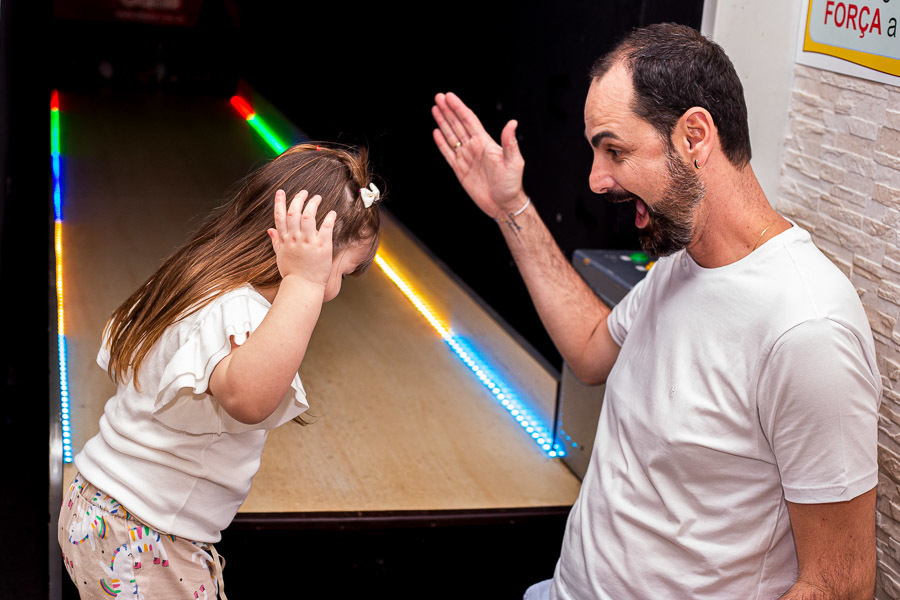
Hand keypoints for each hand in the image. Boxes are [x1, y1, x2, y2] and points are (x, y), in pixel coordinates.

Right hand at [267, 189, 335, 288]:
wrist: (303, 287)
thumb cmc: (292, 273)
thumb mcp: (280, 256)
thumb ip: (276, 241)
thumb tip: (269, 230)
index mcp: (285, 240)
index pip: (279, 217)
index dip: (279, 202)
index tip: (280, 192)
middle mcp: (295, 239)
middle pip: (293, 213)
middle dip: (298, 199)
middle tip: (304, 192)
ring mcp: (309, 242)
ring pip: (308, 217)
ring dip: (312, 204)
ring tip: (317, 197)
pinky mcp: (323, 246)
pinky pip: (325, 228)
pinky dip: (329, 218)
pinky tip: (332, 212)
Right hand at [432, 92, 526, 219]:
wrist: (504, 205)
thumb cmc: (511, 184)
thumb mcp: (514, 162)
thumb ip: (510, 142)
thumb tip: (512, 123)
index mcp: (485, 143)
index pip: (469, 120)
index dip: (459, 108)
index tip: (449, 96)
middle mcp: (474, 148)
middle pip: (458, 124)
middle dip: (448, 110)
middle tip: (438, 97)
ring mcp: (466, 158)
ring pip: (451, 136)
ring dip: (443, 123)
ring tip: (435, 109)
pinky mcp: (460, 170)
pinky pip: (448, 154)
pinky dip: (441, 143)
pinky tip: (436, 132)